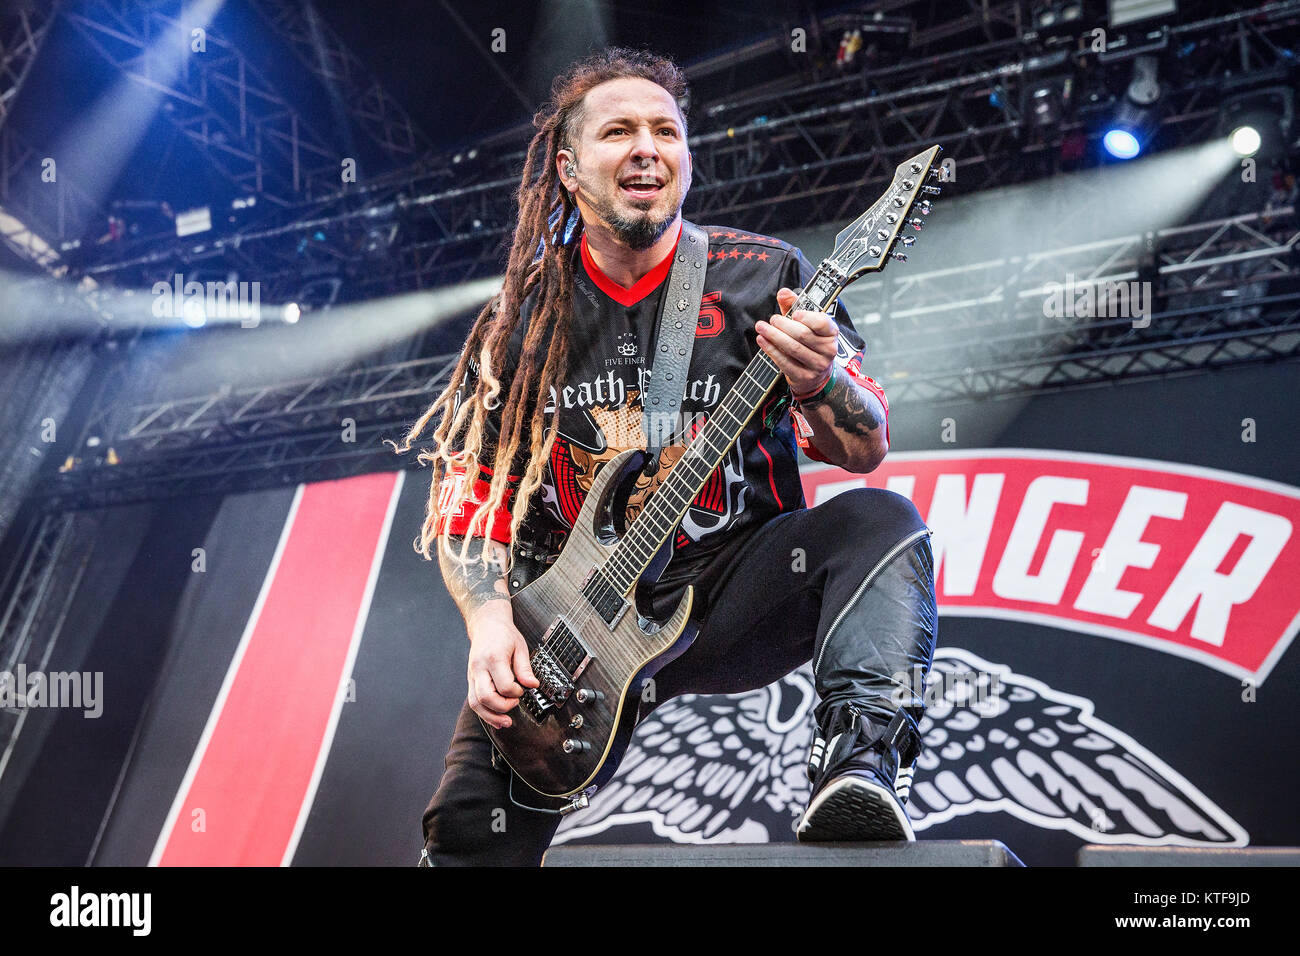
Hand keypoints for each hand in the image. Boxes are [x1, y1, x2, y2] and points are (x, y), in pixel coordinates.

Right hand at [465, 604, 539, 729]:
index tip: (523, 689)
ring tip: (505, 722)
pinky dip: (484, 713)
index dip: (516, 692)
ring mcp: (472, 674)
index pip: (504, 684)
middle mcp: (479, 667)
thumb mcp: (520, 647)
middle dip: (502, 707)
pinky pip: (474, 700)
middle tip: (515, 704)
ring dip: (491, 716)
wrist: (486, 624)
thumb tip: (532, 685)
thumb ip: (525, 668)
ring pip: (476, 702)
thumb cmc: (504, 634)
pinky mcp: (471, 680)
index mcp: (493, 657)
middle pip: (485, 696)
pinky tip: (496, 719)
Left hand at [755, 288, 837, 395]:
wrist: (816, 374)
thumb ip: (794, 306)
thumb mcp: (805, 322)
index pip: (822, 323)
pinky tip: (762, 341)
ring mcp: (817, 365)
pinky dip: (771, 350)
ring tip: (761, 327)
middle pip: (803, 335)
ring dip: (774, 336)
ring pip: (793, 348)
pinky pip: (785, 362)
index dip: (808, 317)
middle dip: (783, 325)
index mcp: (831, 333)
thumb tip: (783, 292)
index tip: (795, 313)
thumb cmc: (809, 342)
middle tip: (772, 319)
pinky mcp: (804, 376)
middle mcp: (828, 349)